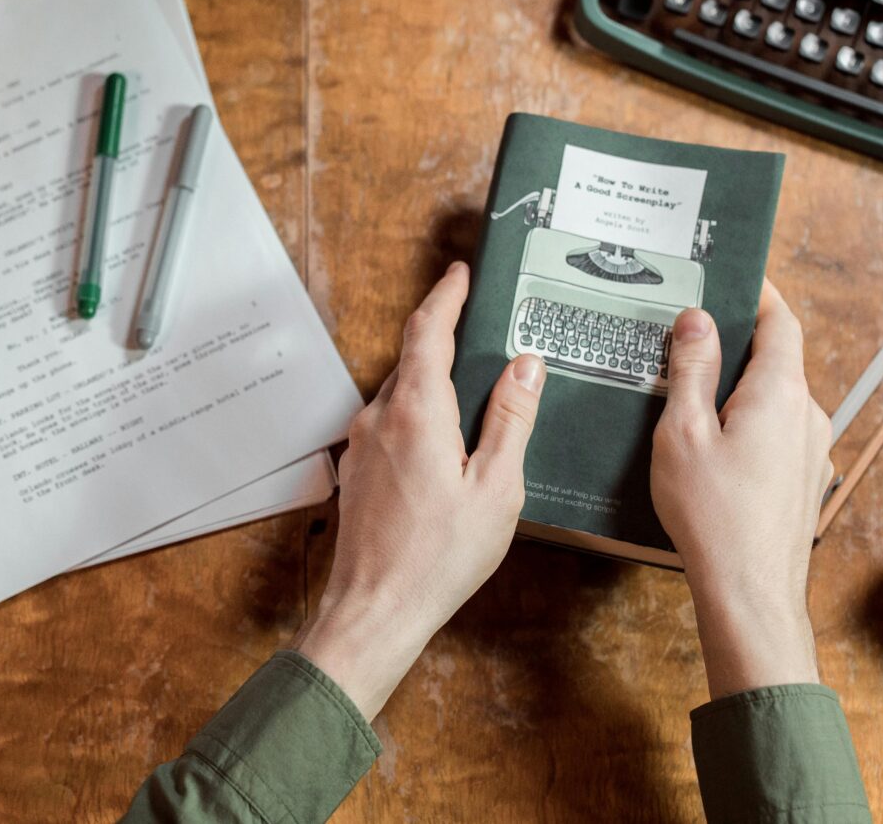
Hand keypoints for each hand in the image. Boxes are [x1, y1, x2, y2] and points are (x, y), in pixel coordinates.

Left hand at [291, 261, 545, 719]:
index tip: (460, 275)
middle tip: (478, 325)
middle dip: (443, 336)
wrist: (375, 608)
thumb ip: (510, 419)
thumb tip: (525, 365)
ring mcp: (362, 444)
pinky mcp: (357, 469)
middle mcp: (379, 418)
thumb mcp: (496, 487)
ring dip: (431, 380)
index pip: (427, 331)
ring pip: (399, 392)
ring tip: (471, 387)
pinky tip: (442, 440)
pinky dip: (417, 413)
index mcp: (416, 413)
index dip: (445, 296)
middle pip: (411, 358)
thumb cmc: (439, 557)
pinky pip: (389, 422)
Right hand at [650, 280, 832, 698]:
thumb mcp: (683, 431)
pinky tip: (710, 448)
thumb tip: (698, 321)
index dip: (759, 295)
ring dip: (739, 391)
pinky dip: (747, 425)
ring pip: (775, 401)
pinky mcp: (804, 481)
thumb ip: (691, 370)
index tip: (735, 278)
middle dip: (737, 345)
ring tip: (689, 399)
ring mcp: (812, 451)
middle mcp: (807, 414)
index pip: (781, 322)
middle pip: (777, 360)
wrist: (751, 592)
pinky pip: (777, 435)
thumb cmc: (713, 514)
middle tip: (690, 338)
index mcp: (780, 392)